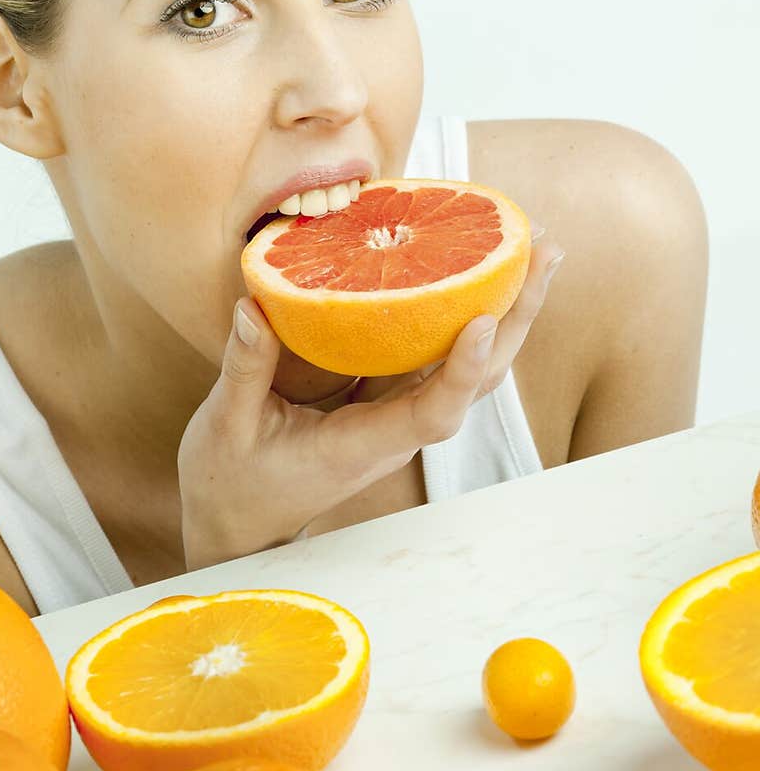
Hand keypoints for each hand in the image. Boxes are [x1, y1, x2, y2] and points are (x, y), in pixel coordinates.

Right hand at [178, 225, 564, 568]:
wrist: (239, 522)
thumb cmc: (231, 483)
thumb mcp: (225, 426)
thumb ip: (243, 367)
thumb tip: (254, 306)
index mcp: (360, 446)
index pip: (431, 415)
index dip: (462, 371)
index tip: (483, 320)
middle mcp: (394, 433)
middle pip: (475, 380)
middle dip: (516, 316)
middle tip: (546, 248)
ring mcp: (396, 418)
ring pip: (467, 368)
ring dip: (505, 310)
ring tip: (533, 248)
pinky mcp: (386, 401)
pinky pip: (438, 358)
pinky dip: (461, 313)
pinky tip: (468, 269)